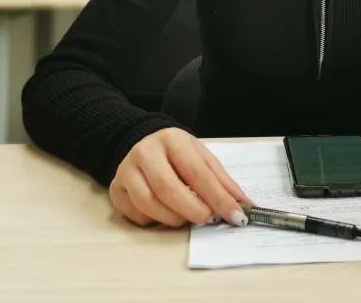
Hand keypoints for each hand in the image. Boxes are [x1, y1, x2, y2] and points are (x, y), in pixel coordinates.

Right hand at [109, 127, 252, 227]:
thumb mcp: (201, 157)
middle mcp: (146, 152)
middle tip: (208, 219)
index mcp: (172, 139)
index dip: (218, 197)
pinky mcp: (116, 189)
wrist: (141, 143)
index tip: (235, 215)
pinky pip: (136, 214)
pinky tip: (164, 213)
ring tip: (187, 217)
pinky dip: (155, 220)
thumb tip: (243, 205)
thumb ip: (222, 181)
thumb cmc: (176, 154)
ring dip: (173, 218)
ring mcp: (127, 170)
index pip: (197, 172)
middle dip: (193, 210)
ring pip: (149, 204)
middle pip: (168, 188)